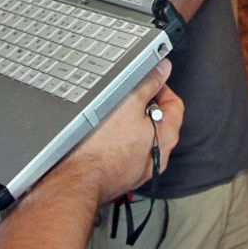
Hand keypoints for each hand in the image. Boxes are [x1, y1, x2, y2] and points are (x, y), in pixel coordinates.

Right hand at [65, 60, 182, 204]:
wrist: (73, 180)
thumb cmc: (100, 147)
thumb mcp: (128, 101)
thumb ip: (149, 83)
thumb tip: (162, 69)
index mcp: (166, 138)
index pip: (174, 104)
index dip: (159, 88)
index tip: (144, 81)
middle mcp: (155, 157)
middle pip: (156, 121)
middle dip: (139, 106)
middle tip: (121, 99)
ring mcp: (136, 169)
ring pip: (136, 137)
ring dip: (124, 124)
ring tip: (105, 117)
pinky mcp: (117, 175)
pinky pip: (120, 151)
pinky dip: (112, 141)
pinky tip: (97, 136)